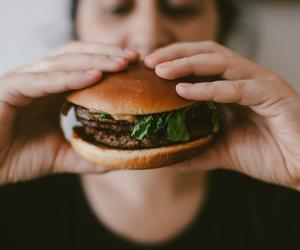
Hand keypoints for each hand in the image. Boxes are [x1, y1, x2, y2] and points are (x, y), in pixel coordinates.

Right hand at [0, 41, 137, 184]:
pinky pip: (44, 79)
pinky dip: (70, 76)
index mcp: (53, 91)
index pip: (86, 67)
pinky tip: (95, 76)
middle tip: (136, 58)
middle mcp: (41, 80)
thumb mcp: (62, 156)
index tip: (137, 68)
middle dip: (109, 54)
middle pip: (79, 56)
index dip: (111, 64)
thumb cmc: (17, 157)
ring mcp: (26, 81)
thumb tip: (118, 159)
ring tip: (123, 62)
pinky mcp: (11, 88)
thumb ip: (88, 154)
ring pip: (64, 61)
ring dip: (96, 59)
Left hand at [145, 41, 299, 189]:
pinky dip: (209, 88)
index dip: (175, 60)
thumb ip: (198, 150)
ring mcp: (260, 83)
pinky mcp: (273, 95)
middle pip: (208, 53)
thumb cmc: (267, 154)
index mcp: (235, 87)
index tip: (149, 68)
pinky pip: (237, 88)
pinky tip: (184, 91)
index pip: (202, 62)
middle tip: (149, 61)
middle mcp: (247, 78)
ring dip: (187, 64)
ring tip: (161, 70)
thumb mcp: (222, 151)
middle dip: (176, 54)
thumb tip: (169, 157)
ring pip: (220, 62)